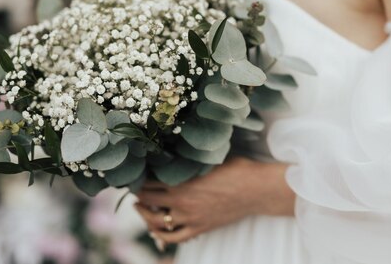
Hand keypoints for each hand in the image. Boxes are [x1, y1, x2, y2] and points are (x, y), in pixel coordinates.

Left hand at [135, 156, 294, 247]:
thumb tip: (175, 152)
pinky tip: (157, 230)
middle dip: (138, 194)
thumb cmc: (236, 168)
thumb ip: (188, 161)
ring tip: (140, 208)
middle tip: (135, 188)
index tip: (135, 173)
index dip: (138, 178)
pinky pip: (174, 238)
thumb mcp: (208, 159)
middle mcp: (181, 202)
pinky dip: (162, 236)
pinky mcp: (200, 228)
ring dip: (144, 215)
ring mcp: (190, 218)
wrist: (256, 189)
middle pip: (148, 201)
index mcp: (181, 182)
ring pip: (156, 223)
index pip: (148, 181)